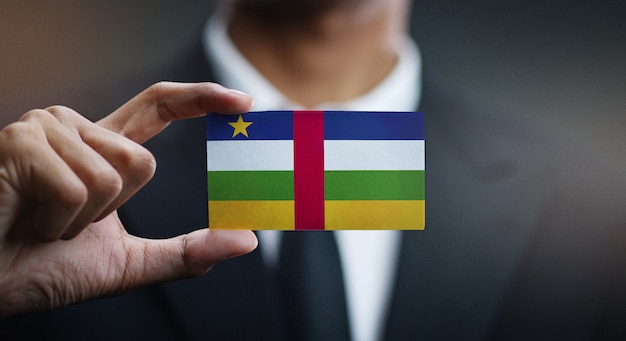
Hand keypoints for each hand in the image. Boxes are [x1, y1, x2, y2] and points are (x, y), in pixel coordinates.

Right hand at [0, 82, 257, 315]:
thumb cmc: (42, 268)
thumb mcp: (128, 264)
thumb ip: (185, 252)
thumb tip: (245, 240)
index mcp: (100, 148)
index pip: (158, 106)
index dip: (200, 98)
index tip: (241, 101)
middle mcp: (74, 128)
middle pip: (143, 161)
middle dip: (112, 211)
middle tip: (65, 224)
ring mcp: (45, 129)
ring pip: (114, 175)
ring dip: (82, 220)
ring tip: (41, 221)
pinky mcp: (21, 141)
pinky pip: (78, 187)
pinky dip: (58, 223)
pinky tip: (25, 220)